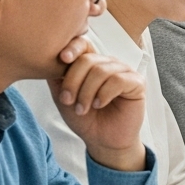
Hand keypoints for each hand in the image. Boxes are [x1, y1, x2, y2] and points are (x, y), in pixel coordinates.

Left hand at [49, 37, 147, 170]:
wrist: (102, 141)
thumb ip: (56, 78)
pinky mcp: (137, 83)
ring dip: (87, 92)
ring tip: (83, 108)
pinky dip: (104, 94)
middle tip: (68, 101)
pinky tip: (99, 104)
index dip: (72, 47)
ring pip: (101, 71)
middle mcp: (109, 64)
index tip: (62, 59)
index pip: (83, 44)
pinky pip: (118, 80)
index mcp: (92, 63)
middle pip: (88, 59)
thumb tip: (47, 60)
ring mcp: (124, 72)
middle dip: (74, 81)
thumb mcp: (64, 97)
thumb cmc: (85, 119)